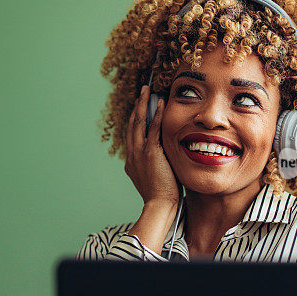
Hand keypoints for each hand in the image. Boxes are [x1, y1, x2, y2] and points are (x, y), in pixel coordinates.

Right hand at [124, 85, 179, 209]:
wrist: (160, 205)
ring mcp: (139, 153)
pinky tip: (160, 103)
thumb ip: (156, 164)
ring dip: (143, 104)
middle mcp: (132, 154)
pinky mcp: (150, 153)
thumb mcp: (155, 177)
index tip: (141, 107)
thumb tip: (164, 158)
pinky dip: (156, 114)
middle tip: (142, 92)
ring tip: (147, 90)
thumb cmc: (162, 195)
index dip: (136, 118)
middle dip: (137, 106)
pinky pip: (152, 128)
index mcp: (132, 161)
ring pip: (138, 122)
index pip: (132, 134)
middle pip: (132, 124)